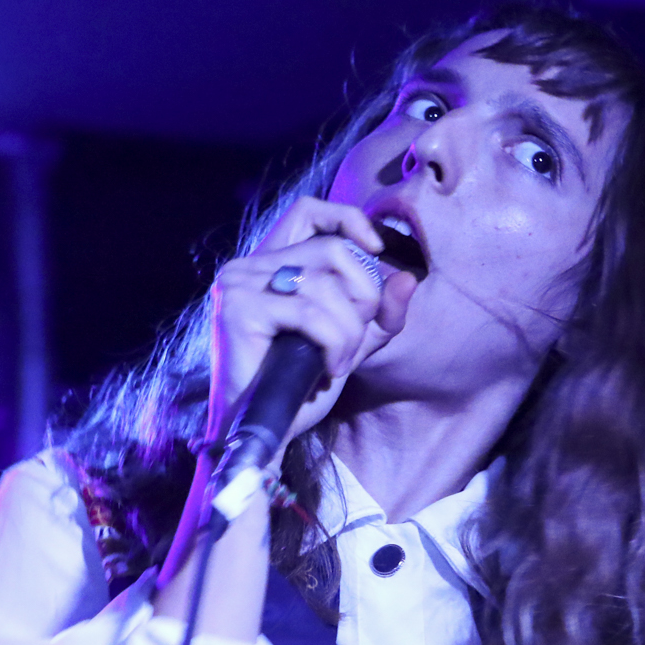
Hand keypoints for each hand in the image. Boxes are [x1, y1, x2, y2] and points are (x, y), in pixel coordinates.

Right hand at [206, 198, 417, 446]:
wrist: (259, 433)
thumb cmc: (296, 390)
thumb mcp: (348, 344)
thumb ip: (376, 315)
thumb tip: (407, 279)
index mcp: (268, 265)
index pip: (308, 211)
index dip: (348, 220)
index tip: (376, 249)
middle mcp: (247, 266)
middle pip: (330, 248)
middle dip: (362, 292)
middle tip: (355, 335)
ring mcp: (238, 284)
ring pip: (325, 283)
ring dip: (348, 329)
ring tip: (340, 362)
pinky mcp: (238, 308)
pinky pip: (310, 312)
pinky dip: (333, 341)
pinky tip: (329, 368)